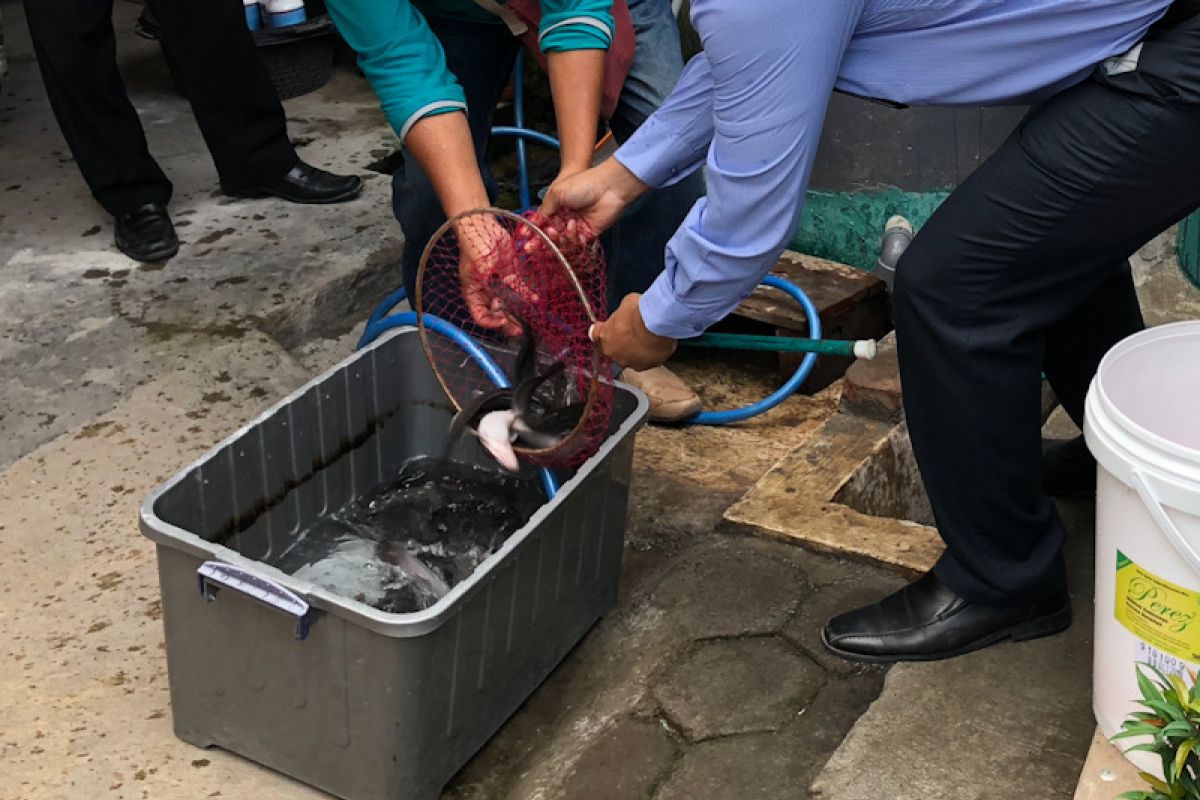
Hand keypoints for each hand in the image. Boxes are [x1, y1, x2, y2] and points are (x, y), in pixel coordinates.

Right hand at [455, 214, 524, 336]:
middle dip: (508, 323)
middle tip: (520, 330)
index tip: (503, 322)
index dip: (491, 323)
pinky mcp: (509, 273)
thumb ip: (487, 284)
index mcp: (473, 292)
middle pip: (497, 313)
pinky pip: (519, 287)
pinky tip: (535, 298)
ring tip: (529, 318)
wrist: (482, 224)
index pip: (480, 316)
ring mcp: (498, 282)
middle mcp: (485, 291)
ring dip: (518, 311)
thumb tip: (497, 302)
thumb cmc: (474, 245)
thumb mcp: (478, 267)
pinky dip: (526, 294)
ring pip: (509, 303)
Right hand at [541, 158, 648, 237]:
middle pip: (550, 235)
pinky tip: (572, 226)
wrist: (608, 188)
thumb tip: (536, 223)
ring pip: (561, 241)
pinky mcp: (588, 234)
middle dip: (541, 241)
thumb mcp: (557, 193)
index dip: (534, 231)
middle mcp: (566, 218)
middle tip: (531, 247)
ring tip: (555, 230)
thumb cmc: (582, 185)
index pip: (542, 222)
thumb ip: (545, 209)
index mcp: (557, 206)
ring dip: (557, 238)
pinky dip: (571, 238)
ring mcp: (577, 227)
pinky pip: (575, 244)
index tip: (524, 238)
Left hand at [591, 293, 676, 370]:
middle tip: (633, 333)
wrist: (655, 325)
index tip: (607, 327)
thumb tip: (628, 312)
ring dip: (635, 351)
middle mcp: (613, 352)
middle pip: (614, 348)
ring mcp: (628, 361)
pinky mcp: (643, 367)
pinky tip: (656, 346)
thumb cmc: (638, 312)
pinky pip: (644, 361)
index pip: (596, 335)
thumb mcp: (626, 304)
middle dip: (621, 342)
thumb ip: (622, 313)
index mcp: (604, 335)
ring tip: (647, 340)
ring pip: (629, 357)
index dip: (604, 330)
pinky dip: (649, 356)